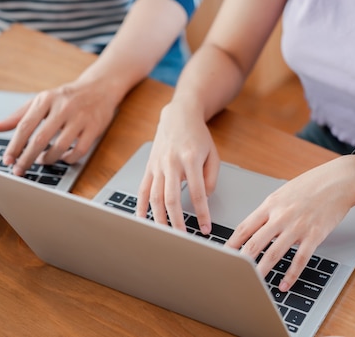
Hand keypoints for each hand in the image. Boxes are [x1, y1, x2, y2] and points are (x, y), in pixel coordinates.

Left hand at [0, 80, 115, 175]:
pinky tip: (63, 157)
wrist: (99, 88)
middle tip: (19, 170)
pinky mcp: (94, 127)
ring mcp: (80, 117)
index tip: (7, 160)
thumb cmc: (65, 97)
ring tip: (42, 160)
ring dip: (48, 159)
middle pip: (40, 138)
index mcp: (46, 99)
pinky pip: (80, 150)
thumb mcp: (41, 101)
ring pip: (60, 146)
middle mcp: (63, 107)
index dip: (15, 145)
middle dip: (27, 158)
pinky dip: (69, 158)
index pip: (25, 125)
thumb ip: (19, 115)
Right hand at [137, 102, 220, 234]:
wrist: (179, 115)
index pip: (197, 193)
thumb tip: (204, 199)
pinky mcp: (149, 167)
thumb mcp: (213, 154)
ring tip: (165, 235)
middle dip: (177, 222)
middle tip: (183, 239)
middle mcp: (171, 163)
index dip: (202, 213)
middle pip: (171, 199)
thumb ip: (211, 178)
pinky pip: (143, 190)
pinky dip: (142, 207)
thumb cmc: (198, 136)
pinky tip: (143, 221)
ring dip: (159, 219)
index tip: (205, 228)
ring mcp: (158, 165)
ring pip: (155, 197)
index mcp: (191, 159)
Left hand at [225, 155, 354, 291]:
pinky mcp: (314, 236)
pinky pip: (300, 260)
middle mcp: (281, 216)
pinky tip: (284, 284)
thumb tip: (255, 227)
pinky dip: (291, 275)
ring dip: (262, 270)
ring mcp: (297, 227)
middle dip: (241, 260)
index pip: (245, 226)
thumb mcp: (283, 192)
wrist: (338, 181)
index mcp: (270, 204)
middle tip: (232, 272)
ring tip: (254, 283)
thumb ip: (269, 210)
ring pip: (274, 254)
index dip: (232, 242)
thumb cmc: (311, 185)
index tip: (223, 253)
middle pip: (255, 242)